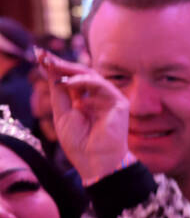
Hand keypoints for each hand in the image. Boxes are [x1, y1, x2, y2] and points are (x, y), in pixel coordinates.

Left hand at [36, 48, 132, 184]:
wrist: (94, 160)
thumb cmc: (79, 143)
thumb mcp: (61, 112)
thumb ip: (58, 91)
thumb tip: (50, 67)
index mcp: (86, 102)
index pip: (73, 80)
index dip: (58, 69)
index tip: (41, 57)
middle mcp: (99, 99)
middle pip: (82, 74)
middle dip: (63, 65)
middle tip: (45, 56)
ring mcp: (110, 100)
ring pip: (91, 75)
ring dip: (71, 70)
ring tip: (54, 68)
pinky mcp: (119, 103)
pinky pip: (101, 85)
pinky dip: (84, 81)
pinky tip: (70, 83)